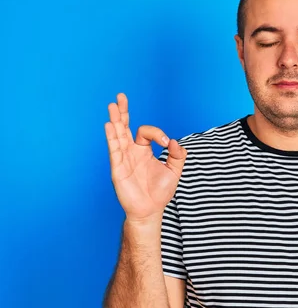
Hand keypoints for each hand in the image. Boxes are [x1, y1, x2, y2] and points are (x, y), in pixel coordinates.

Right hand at [104, 93, 186, 222]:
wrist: (150, 210)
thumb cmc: (160, 192)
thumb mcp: (174, 170)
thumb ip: (177, 155)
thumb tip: (174, 141)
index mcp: (143, 150)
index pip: (145, 132)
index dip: (157, 133)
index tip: (166, 143)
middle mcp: (131, 152)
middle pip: (124, 127)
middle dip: (123, 112)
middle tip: (120, 96)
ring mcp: (123, 159)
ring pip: (117, 135)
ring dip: (115, 120)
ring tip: (112, 105)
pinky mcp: (118, 169)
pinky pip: (114, 150)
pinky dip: (112, 137)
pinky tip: (110, 125)